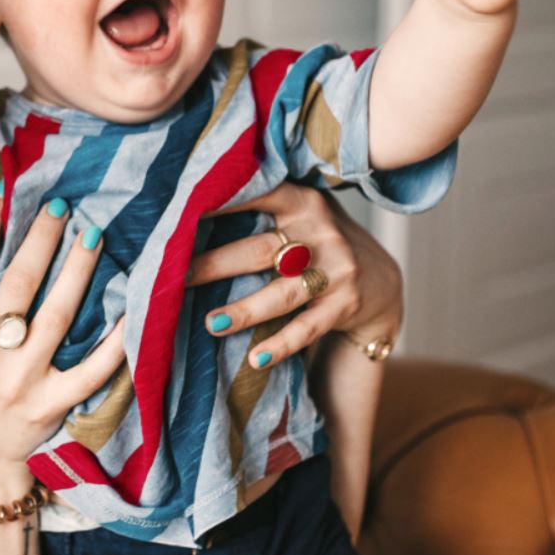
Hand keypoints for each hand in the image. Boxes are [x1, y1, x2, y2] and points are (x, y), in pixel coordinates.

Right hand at [0, 189, 124, 498]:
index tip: (3, 192)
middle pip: (18, 284)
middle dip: (41, 239)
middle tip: (62, 206)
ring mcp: (20, 381)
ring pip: (56, 317)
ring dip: (77, 272)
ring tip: (93, 236)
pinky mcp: (50, 405)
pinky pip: (90, 369)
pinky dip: (113, 341)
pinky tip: (132, 309)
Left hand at [189, 185, 401, 368]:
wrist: (380, 280)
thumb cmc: (318, 241)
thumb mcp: (301, 212)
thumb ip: (263, 204)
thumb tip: (192, 202)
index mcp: (303, 203)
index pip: (259, 195)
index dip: (222, 201)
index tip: (182, 211)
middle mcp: (321, 233)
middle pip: (260, 250)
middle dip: (215, 265)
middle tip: (175, 277)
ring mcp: (336, 271)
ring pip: (281, 294)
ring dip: (244, 310)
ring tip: (211, 323)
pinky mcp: (344, 306)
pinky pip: (306, 329)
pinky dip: (280, 346)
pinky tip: (254, 359)